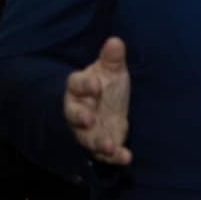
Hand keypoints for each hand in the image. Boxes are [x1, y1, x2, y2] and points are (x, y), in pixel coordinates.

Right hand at [64, 37, 131, 165]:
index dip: (84, 86)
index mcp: (79, 89)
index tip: (96, 85)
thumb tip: (116, 41)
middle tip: (88, 119)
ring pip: (87, 137)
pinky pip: (104, 153)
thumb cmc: (107, 86)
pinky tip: (126, 157)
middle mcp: (79, 111)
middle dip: (80, 118)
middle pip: (74, 115)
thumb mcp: (111, 71)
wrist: (108, 107)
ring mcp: (88, 130)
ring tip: (108, 145)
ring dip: (97, 142)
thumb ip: (112, 59)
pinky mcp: (100, 143)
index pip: (76, 86)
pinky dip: (114, 156)